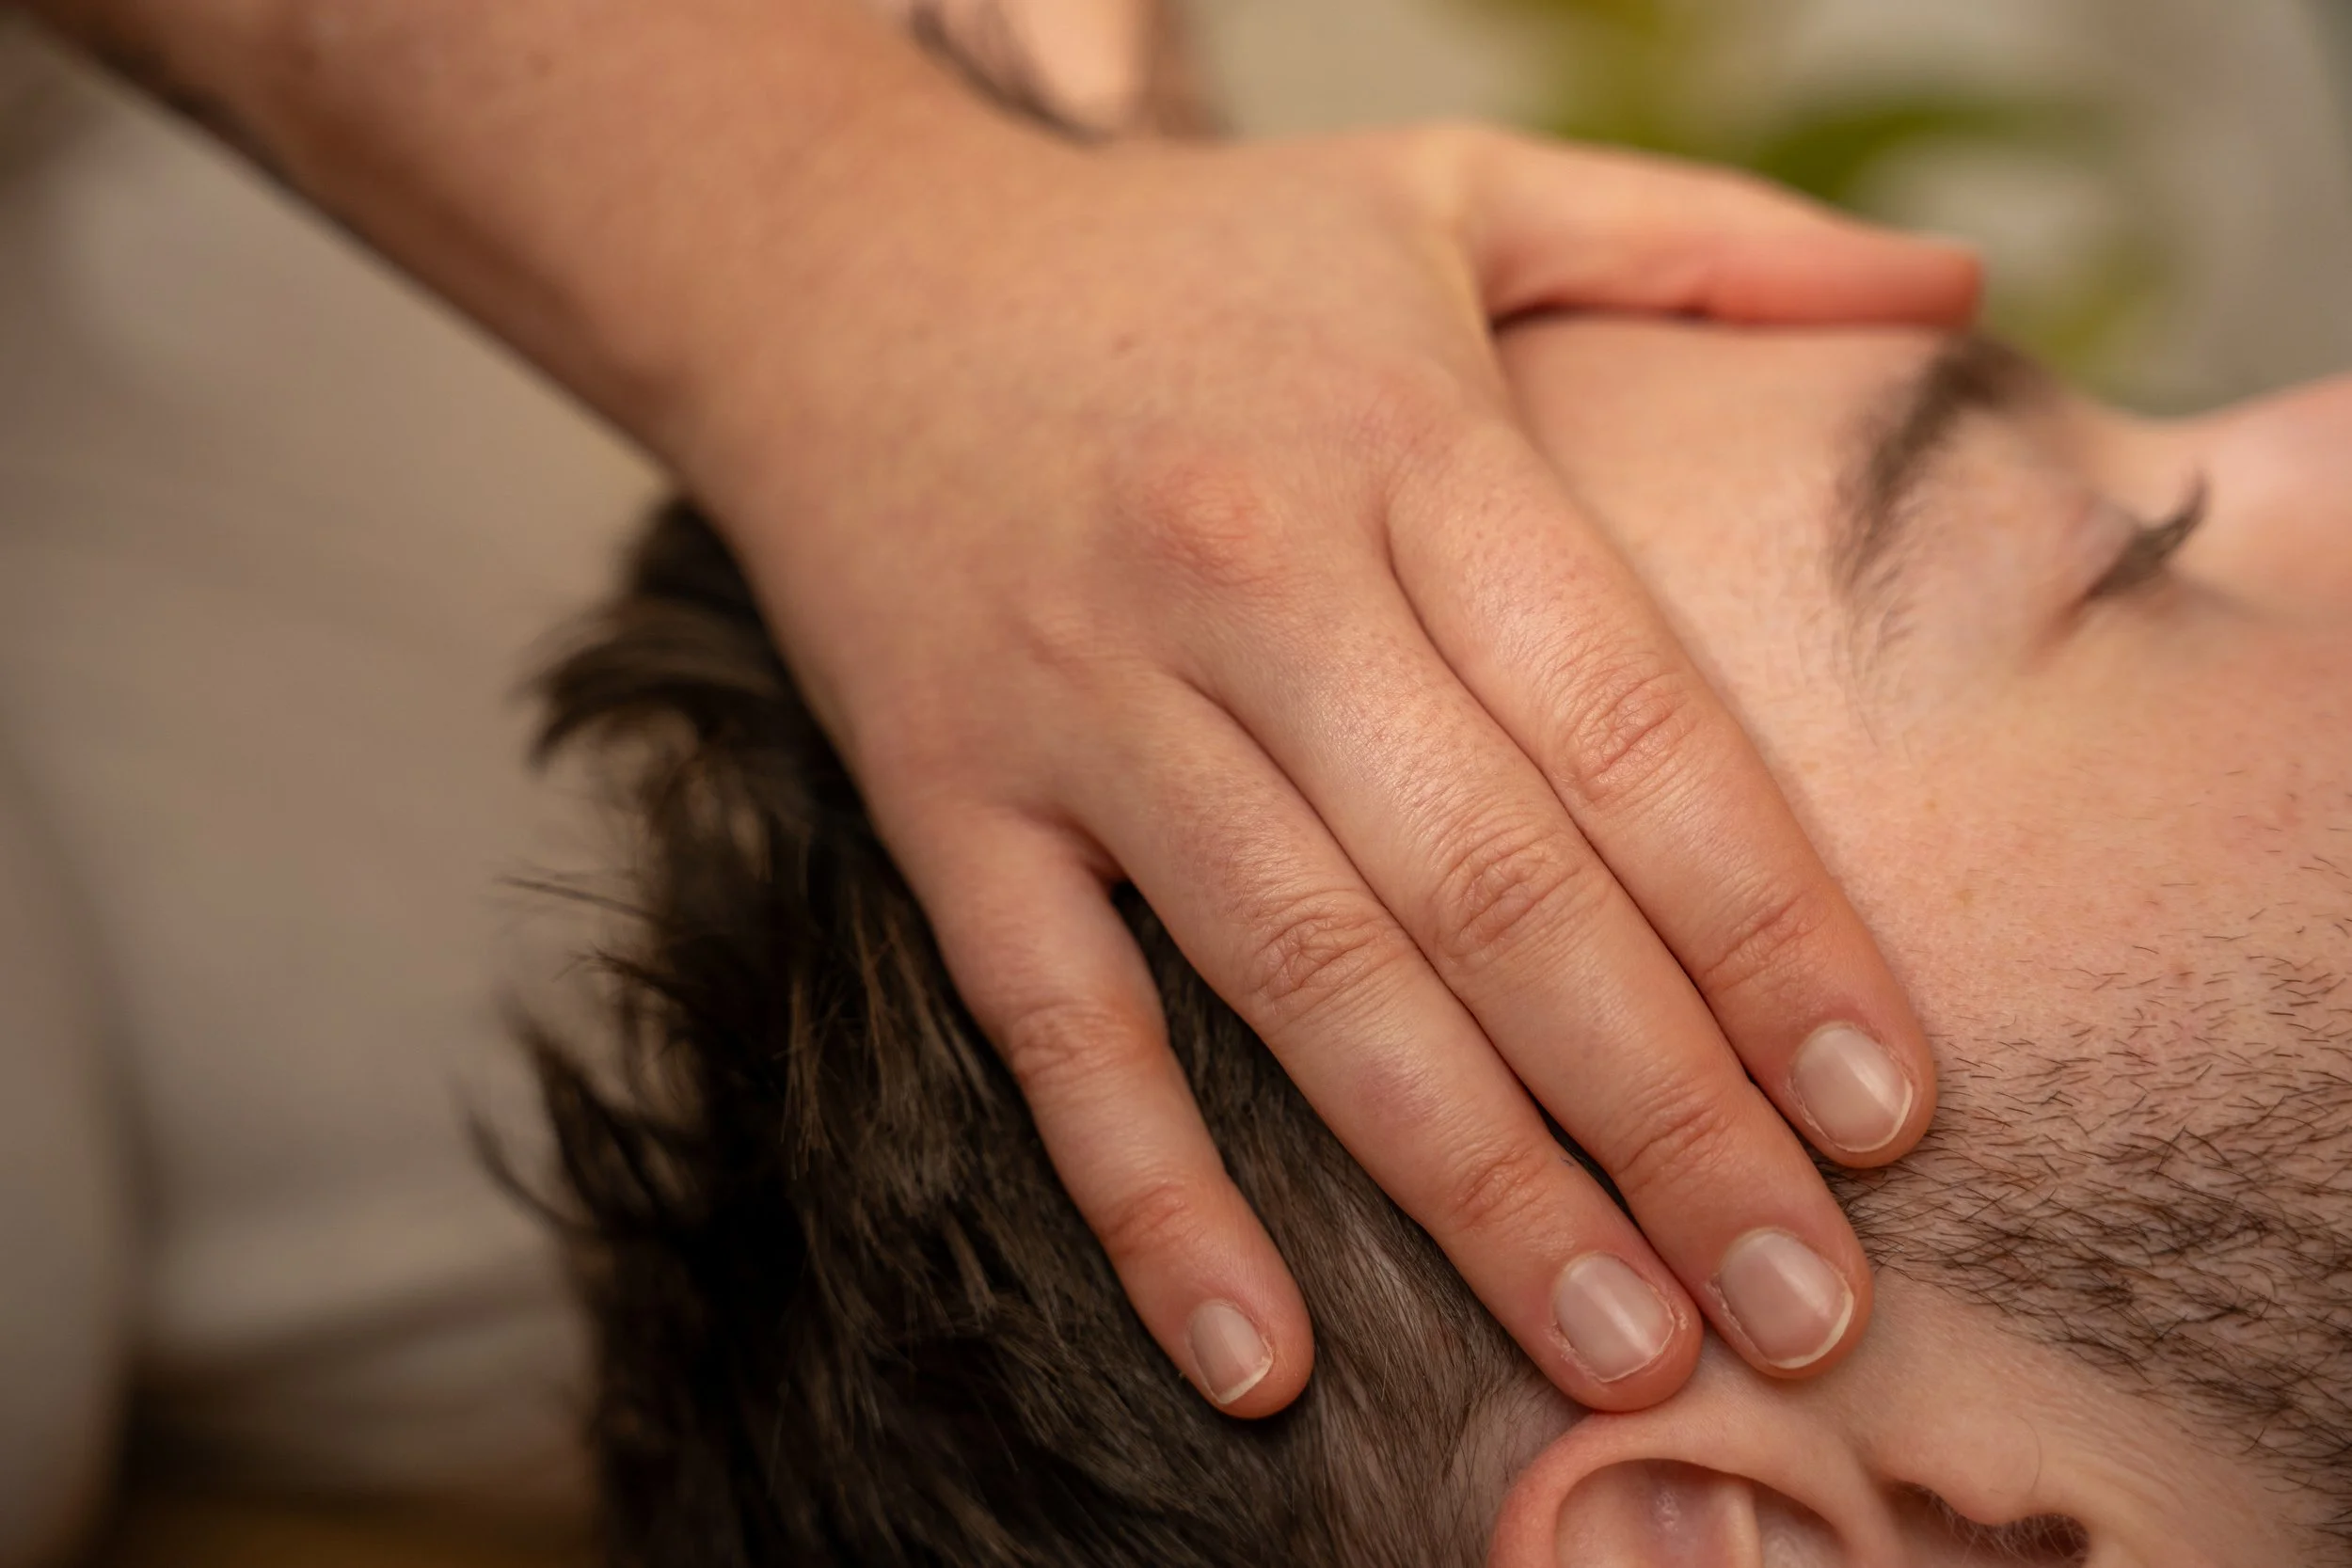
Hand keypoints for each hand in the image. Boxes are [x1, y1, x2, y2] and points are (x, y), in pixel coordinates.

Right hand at [678, 119, 1971, 1413]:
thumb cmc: (1185, 264)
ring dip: (1469, 1184)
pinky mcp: (946, 794)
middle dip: (1665, 1115)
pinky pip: (1054, 1025)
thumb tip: (1962, 303)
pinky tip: (1261, 1360)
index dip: (1767, 926)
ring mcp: (1085, 699)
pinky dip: (1149, 1198)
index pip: (1628, 722)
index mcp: (1406, 448)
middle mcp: (1251, 582)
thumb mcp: (1450, 191)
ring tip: (1622, 1349)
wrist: (844, 269)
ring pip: (1304, 975)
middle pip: (1494, 887)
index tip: (1884, 1106)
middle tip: (1806, 1305)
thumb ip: (1709, 241)